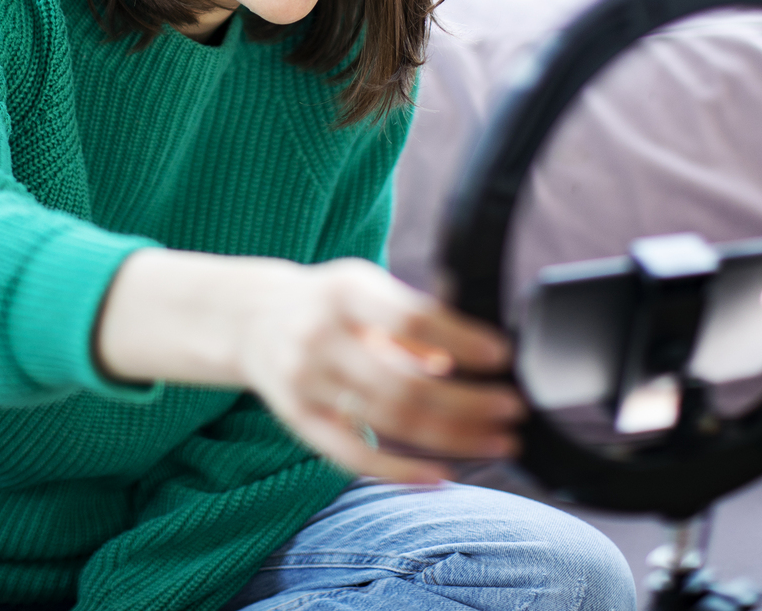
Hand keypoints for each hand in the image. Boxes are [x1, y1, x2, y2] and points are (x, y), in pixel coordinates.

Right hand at [95, 250, 523, 482]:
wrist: (249, 319)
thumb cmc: (326, 302)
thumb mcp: (366, 288)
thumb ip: (413, 317)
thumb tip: (467, 354)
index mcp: (346, 292)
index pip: (412, 318)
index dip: (461, 340)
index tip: (502, 356)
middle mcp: (321, 337)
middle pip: (405, 381)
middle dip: (468, 401)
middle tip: (512, 409)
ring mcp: (307, 382)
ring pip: (388, 421)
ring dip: (451, 436)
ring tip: (497, 441)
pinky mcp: (300, 421)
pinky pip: (353, 456)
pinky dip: (399, 470)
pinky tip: (441, 474)